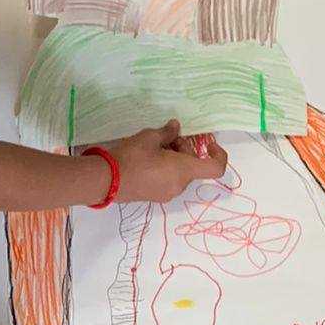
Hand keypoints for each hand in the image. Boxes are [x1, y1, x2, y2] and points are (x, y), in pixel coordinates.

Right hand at [98, 120, 225, 205]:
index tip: (208, 144)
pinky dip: (164, 167)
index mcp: (184, 171)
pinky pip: (168, 179)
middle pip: (192, 165)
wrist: (106, 180)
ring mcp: (167, 194)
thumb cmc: (132, 156)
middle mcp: (179, 186)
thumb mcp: (151, 137)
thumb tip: (176, 127)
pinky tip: (146, 158)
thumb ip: (168, 132)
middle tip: (166, 137)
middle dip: (183, 149)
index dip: (218, 154)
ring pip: (179, 172)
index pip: (215, 168)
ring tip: (152, 146)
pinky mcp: (154, 196)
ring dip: (172, 157)